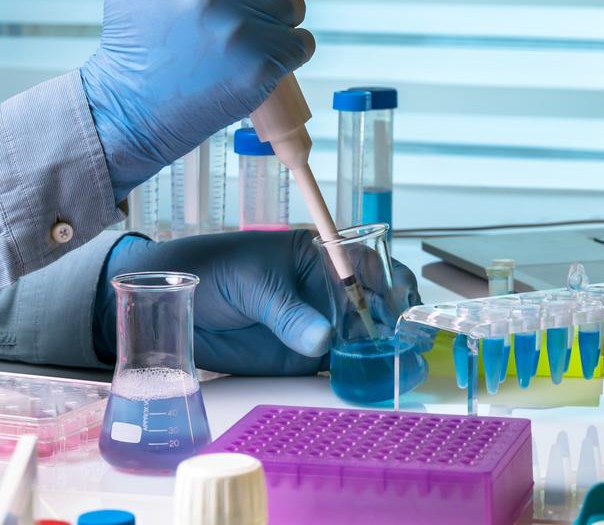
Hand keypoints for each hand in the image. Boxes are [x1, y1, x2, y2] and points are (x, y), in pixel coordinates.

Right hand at [81, 0, 314, 202]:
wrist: (133, 103)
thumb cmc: (135, 28)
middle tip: (229, 9)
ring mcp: (243, 27)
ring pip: (293, 3)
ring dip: (274, 19)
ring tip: (235, 37)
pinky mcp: (263, 65)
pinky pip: (304, 42)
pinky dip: (286, 51)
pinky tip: (251, 58)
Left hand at [94, 230, 422, 375]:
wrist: (169, 304)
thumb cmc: (209, 271)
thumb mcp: (250, 285)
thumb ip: (287, 312)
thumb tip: (323, 341)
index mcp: (319, 255)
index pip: (367, 265)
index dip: (391, 282)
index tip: (398, 304)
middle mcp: (325, 288)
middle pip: (374, 302)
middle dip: (393, 320)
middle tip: (401, 342)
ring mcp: (318, 322)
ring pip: (362, 336)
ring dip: (382, 350)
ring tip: (396, 366)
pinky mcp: (304, 355)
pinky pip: (339, 364)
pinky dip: (357, 374)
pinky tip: (370, 382)